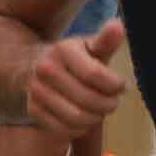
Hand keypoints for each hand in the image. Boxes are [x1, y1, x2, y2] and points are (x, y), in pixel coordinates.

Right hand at [26, 21, 126, 138]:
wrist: (33, 65)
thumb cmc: (72, 57)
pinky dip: (80, 128)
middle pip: (87, 99)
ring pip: (77, 117)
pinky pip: (64, 129)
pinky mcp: (33, 110)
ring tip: (101, 110)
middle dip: (108, 104)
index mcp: (62, 50)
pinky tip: (85, 119)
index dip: (115, 85)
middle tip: (114, 102)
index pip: (94, 74)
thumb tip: (118, 26)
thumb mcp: (88, 46)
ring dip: (96, 118)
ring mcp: (37, 91)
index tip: (122, 86)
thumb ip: (105, 40)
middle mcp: (45, 70)